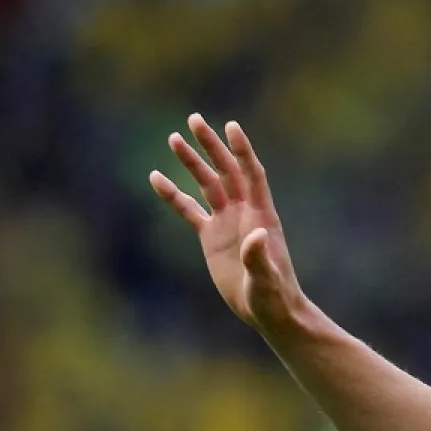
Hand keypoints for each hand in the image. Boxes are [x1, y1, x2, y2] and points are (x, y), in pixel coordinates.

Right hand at [149, 115, 303, 332]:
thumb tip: (256, 234)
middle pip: (227, 171)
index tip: (231, 126)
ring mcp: (227, 223)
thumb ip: (260, 258)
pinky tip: (156, 178)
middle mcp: (244, 213)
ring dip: (192, 162)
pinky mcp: (211, 237)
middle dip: (211, 146)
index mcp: (262, 216)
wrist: (268, 311)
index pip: (252, 175)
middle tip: (193, 119)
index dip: (242, 151)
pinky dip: (173, 196)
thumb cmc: (274, 297)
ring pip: (207, 185)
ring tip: (173, 138)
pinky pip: (189, 210)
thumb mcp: (266, 279)